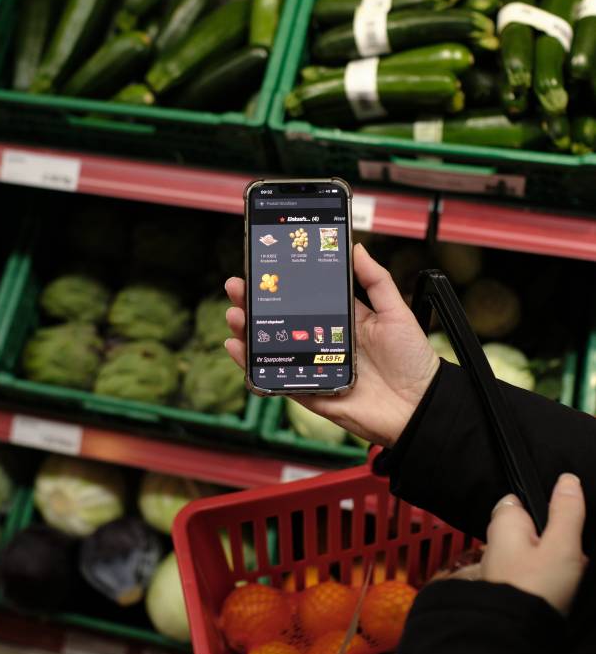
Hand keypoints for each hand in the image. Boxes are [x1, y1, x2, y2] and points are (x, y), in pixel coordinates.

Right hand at [224, 243, 438, 448]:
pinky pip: (276, 377)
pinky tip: (238, 348)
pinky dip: (253, 365)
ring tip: (235, 314)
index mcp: (342, 319)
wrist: (419, 406)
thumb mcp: (396, 312)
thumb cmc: (413, 360)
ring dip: (249, 330)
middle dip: (256, 302)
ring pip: (273, 346)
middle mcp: (324, 341)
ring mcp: (314, 365)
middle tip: (237, 286)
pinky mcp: (309, 391)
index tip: (263, 266)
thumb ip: (375, 279)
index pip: (305, 297)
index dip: (283, 283)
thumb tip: (356, 247)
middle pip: (282, 319)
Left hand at [480, 474, 587, 615]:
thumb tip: (567, 479)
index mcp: (502, 523)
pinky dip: (543, 580)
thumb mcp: (562, 546)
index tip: (563, 519)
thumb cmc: (535, 588)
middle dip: (549, 538)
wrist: (514, 639)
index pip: (518, 501)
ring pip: (530, 555)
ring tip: (569, 575)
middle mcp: (494, 543)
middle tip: (572, 552)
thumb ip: (566, 512)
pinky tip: (559, 592)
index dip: (541, 505)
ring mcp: (498, 570)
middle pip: (528, 530)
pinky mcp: (506, 593)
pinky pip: (529, 577)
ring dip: (548, 562)